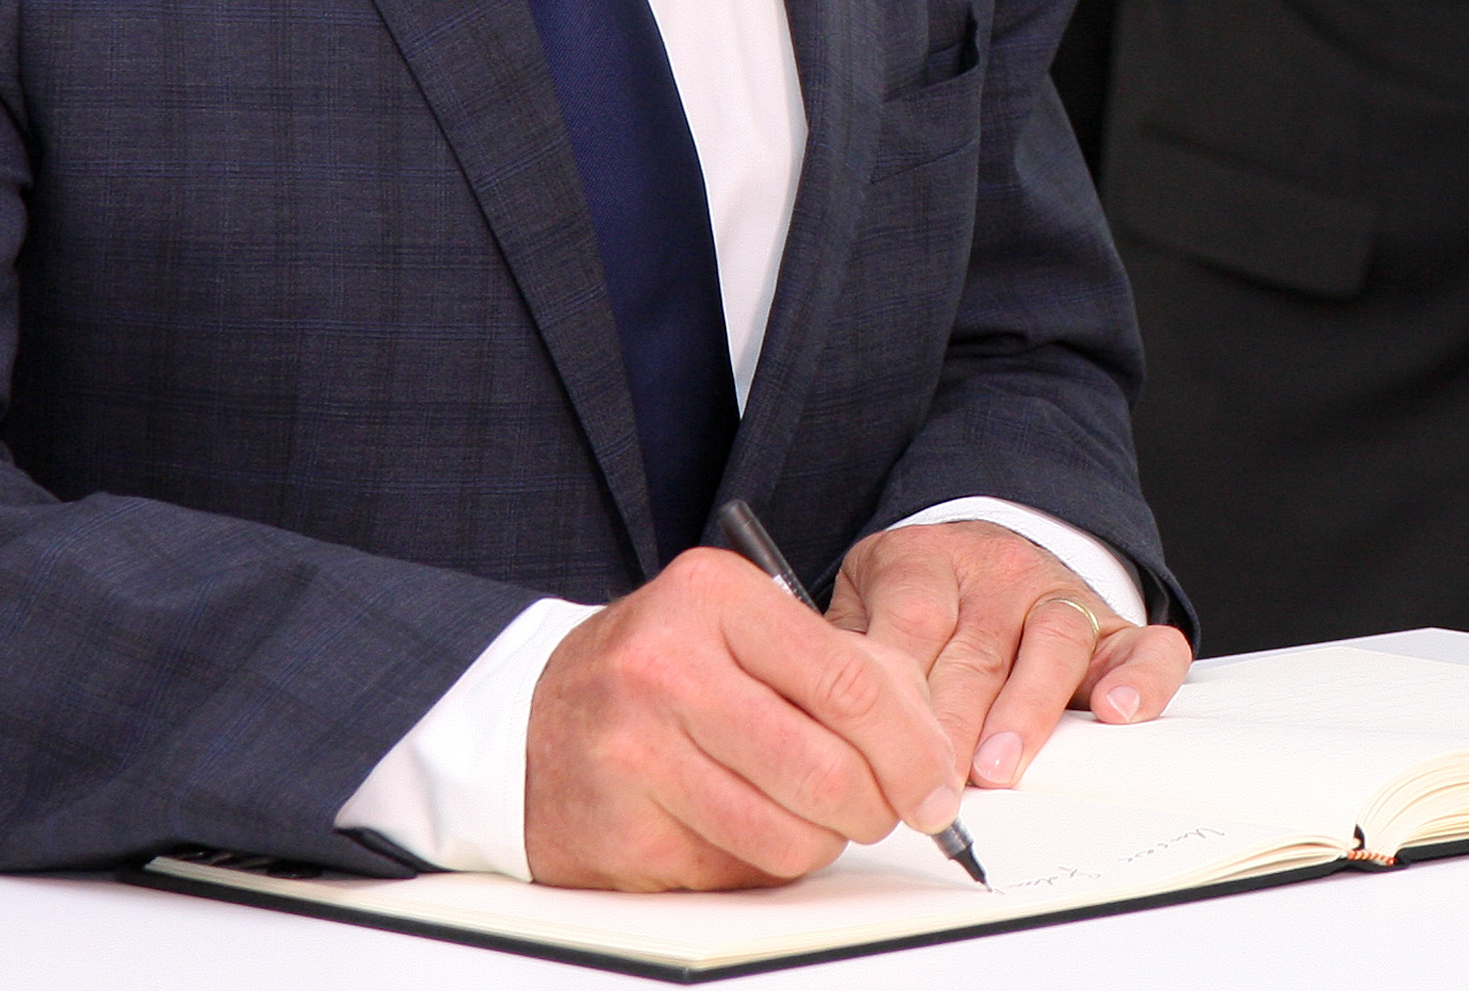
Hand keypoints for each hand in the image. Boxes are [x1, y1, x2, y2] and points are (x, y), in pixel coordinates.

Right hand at [524, 548, 967, 890]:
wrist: (530, 718)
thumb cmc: (659, 670)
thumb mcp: (741, 628)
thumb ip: (836, 667)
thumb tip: (929, 747)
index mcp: (713, 598)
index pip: (848, 683)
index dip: (913, 748)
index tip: (939, 786)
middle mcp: (666, 668)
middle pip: (825, 769)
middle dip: (879, 807)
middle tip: (888, 812)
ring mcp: (634, 753)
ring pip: (787, 834)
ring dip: (822, 841)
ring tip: (810, 815)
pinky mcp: (619, 831)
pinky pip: (734, 871)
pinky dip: (759, 862)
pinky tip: (740, 825)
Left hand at [830, 519, 1192, 790]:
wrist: (978, 547)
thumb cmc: (911, 600)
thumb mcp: (858, 604)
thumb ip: (843, 653)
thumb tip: (814, 727)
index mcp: (922, 560)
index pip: (913, 621)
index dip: (900, 693)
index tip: (881, 753)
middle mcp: (996, 571)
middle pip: (978, 647)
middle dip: (955, 725)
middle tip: (935, 787)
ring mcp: (1059, 592)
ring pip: (1053, 642)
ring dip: (1025, 710)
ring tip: (1000, 767)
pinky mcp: (1113, 623)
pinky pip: (1145, 645)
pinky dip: (1139, 679)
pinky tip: (1117, 712)